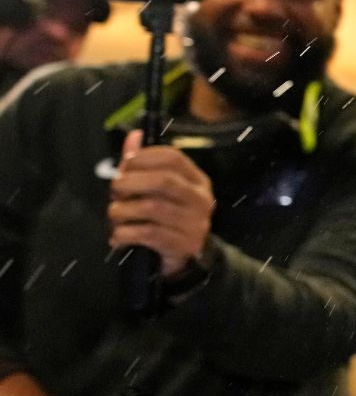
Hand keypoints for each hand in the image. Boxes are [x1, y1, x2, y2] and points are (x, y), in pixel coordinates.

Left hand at [109, 131, 214, 279]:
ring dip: (122, 210)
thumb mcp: (158, 190)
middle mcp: (201, 199)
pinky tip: (118, 236)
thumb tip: (134, 136)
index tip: (125, 166)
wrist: (186, 259)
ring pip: (151, 208)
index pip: (173, 158)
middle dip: (130, 183)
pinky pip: (148, 234)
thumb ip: (145, 164)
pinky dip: (125, 234)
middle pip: (163, 181)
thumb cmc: (167, 218)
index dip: (144, 157)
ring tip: (114, 215)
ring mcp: (195, 223)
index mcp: (197, 180)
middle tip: (115, 191)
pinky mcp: (183, 245)